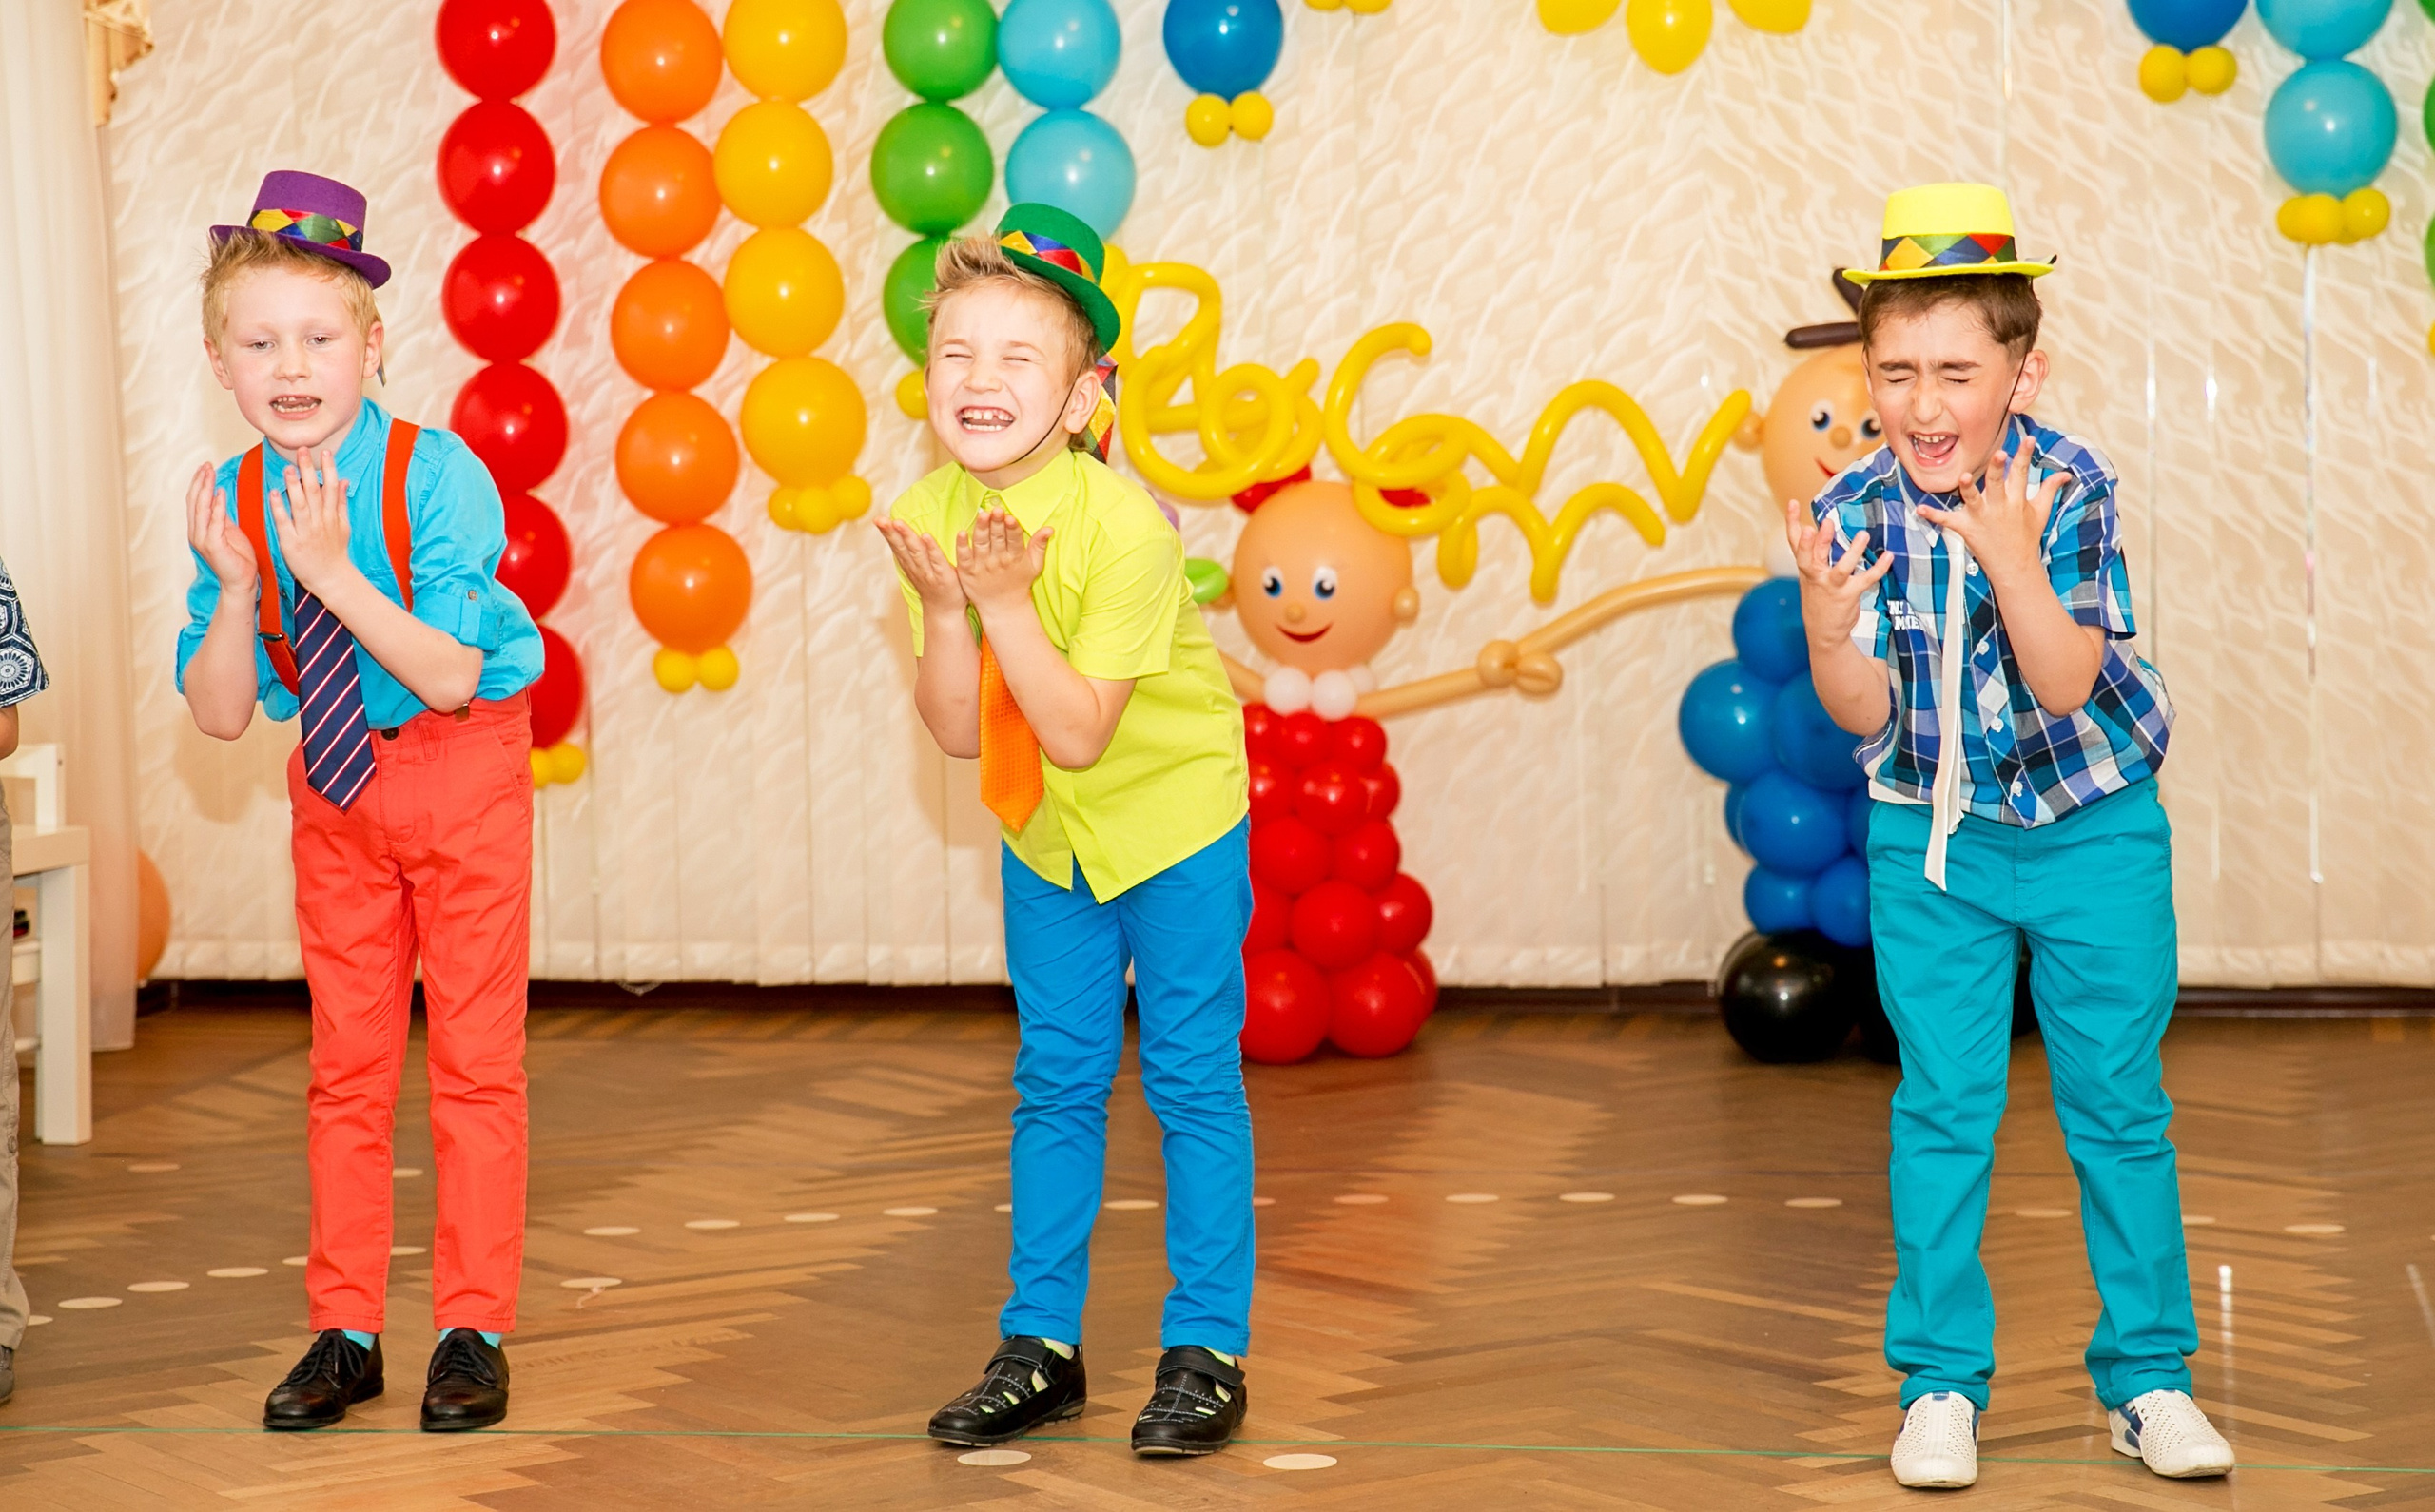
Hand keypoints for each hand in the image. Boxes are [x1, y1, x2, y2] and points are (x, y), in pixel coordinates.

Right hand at [185, 462, 256, 592]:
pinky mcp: (213, 545)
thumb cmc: (238, 558)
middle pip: (194, 501)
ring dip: (206, 488)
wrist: (241, 582)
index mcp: (199, 529)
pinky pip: (214, 521)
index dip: (198, 483)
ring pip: (201, 508)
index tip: (205, 467)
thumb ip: (221, 516)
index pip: (195, 501)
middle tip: (207, 464)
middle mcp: (196, 532)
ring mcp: (202, 539)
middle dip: (200, 481)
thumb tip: (219, 497)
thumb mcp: (229, 531)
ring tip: (211, 472)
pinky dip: (217, 506)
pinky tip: (220, 492)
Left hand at [269, 448, 358, 597]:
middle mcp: (321, 522)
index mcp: (333, 516)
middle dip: (309, 470)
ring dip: (294, 486)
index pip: (332, 488)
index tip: (325, 452)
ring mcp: (306, 532)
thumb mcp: (344, 526)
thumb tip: (344, 480)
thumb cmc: (335, 552)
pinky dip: (279, 508)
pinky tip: (274, 493)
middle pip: (316, 492)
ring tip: (288, 468)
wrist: (331, 578)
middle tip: (302, 450)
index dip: (329, 469)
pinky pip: (284, 523)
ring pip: (301, 505)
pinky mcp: (292, 543)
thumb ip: (341, 502)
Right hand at [877, 518, 967, 613]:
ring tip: (898, 523)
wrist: (945, 612)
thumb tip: (904, 533)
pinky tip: (925, 536)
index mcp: (909, 564)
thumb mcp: (918, 569)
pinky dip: (931, 548)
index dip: (887, 533)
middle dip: (891, 533)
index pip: (896, 546)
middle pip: (901, 547)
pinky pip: (936, 560)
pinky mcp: (944, 576)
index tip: (878, 519)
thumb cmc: (933, 587)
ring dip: (907, 537)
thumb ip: (912, 551)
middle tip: (881, 520)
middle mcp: (915, 568)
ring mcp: (928, 572)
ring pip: (916, 552)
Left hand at [955, 506, 1051, 616]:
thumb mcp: (1034, 565)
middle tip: (996, 510)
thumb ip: (1039, 545)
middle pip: (997, 538)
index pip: (1014, 540)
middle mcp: (998, 561)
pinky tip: (962, 533)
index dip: (1012, 528)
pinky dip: (962, 546)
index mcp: (1015, 558)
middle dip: (997, 524)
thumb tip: (1049, 528)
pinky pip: (964, 557)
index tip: (1010, 517)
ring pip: (981, 544)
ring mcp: (982, 566)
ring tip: (982, 515)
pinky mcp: (968, 571)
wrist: (1003, 607)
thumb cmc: (1019, 582)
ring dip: (981, 529)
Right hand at [1784, 494, 1893, 651]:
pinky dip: (1878, 568)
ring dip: (1853, 552)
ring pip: (1841, 568)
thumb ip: (1814, 553)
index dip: (1793, 522)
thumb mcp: (1810, 575)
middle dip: (1817, 541)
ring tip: (1863, 535)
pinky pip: (1865, 580)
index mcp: (1806, 568)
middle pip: (1812, 556)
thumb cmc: (1818, 598)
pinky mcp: (1848, 596)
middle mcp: (1815, 576)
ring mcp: (1832, 587)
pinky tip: (1888, 556)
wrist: (1823, 632)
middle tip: (1824, 524)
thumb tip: (1820, 526)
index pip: (1795, 542)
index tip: (1793, 502)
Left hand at [1914, 441, 2063, 584]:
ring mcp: (1982, 517)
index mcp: (2016, 499)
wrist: (2014, 567)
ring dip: (1968, 489)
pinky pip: (1947, 521)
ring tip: (1964, 477)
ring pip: (1973, 499)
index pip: (2022, 472)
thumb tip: (2065, 474)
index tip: (2028, 439)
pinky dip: (1933, 515)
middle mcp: (1999, 506)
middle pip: (1998, 483)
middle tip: (1999, 454)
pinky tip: (1919, 508)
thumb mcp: (2041, 511)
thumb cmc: (2025, 537)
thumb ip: (2050, 489)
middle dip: (1999, 469)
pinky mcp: (1966, 529)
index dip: (2025, 455)